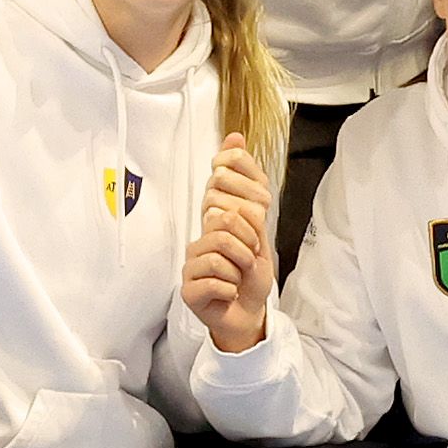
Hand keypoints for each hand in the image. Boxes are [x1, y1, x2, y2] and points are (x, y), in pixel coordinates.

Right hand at [179, 139, 275, 354]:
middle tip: (249, 260)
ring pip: (220, 252)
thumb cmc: (250, 273)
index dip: (248, 221)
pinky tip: (229, 291)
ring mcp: (190, 266)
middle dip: (248, 245)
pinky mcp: (188, 290)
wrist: (249, 313)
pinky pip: (213, 279)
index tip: (254, 239)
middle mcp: (198, 241)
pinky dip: (231, 287)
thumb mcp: (259, 225)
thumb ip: (247, 183)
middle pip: (223, 223)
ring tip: (239, 277)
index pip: (222, 200)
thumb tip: (234, 134)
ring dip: (240, 268)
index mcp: (211, 224)